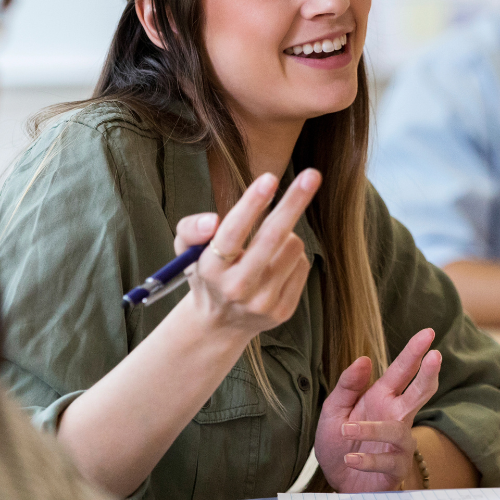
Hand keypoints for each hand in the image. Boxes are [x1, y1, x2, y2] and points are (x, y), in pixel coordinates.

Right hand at [172, 169, 319, 341]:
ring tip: (269, 244)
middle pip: (272, 238)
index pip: (231, 233)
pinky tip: (276, 265)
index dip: (252, 204)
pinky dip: (292, 256)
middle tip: (312, 175)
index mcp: (210, 269)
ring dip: (286, 234)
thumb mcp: (187, 250)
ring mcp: (262, 302)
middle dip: (293, 203)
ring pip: (292, 247)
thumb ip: (190, 229)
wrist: (219, 324)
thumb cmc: (207, 273)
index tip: (269, 178)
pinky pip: (302, 265)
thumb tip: (212, 221)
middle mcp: (237, 288)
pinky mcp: (283, 311)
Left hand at [315, 328, 441, 491]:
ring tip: (345, 428)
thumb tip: (364, 359)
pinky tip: (350, 458)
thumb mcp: (334, 410)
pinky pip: (387, 461)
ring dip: (372, 429)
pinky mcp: (396, 468)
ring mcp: (399, 443)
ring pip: (396, 430)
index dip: (415, 351)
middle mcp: (396, 416)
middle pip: (419, 392)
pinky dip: (367, 460)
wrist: (340, 482)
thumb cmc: (340, 442)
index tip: (428, 332)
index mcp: (382, 396)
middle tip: (435, 355)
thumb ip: (347, 386)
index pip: (402, 370)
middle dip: (428, 374)